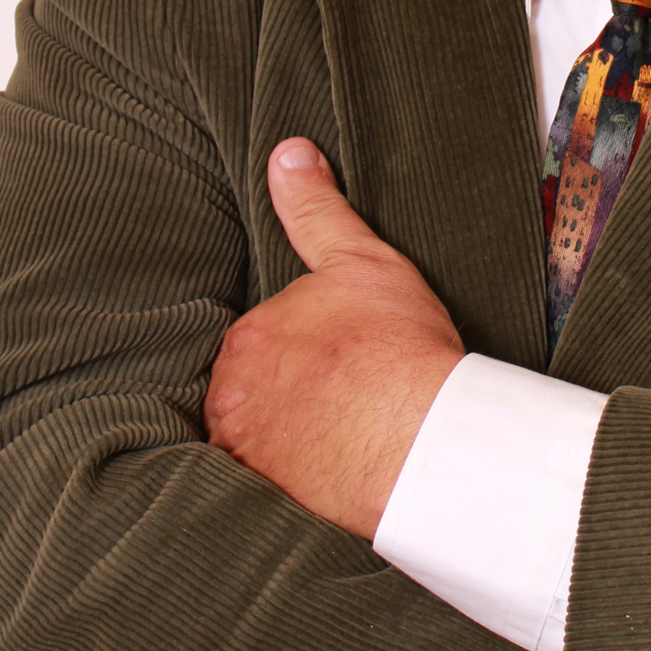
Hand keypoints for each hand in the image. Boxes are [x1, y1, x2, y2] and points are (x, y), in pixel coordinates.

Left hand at [203, 138, 464, 539]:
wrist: (420, 436)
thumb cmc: (397, 346)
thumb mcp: (361, 260)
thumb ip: (316, 209)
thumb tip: (287, 153)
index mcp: (247, 334)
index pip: (261, 336)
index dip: (303, 343)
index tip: (338, 355)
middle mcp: (230, 394)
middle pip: (250, 387)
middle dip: (285, 389)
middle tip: (340, 393)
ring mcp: (244, 451)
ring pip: (255, 433)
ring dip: (283, 432)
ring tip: (334, 433)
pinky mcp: (264, 497)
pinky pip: (263, 482)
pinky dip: (286, 474)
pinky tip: (323, 470)